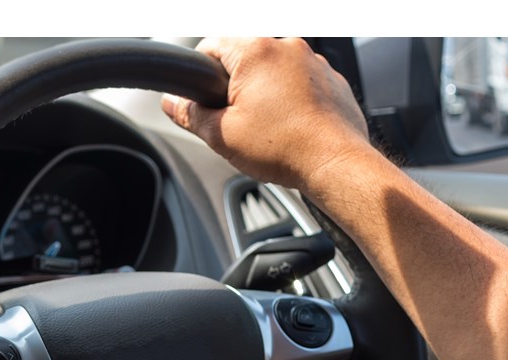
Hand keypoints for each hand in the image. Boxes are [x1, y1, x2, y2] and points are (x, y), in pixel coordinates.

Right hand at [162, 37, 371, 191]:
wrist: (335, 164)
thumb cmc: (285, 148)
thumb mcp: (221, 135)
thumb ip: (190, 114)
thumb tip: (172, 103)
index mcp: (255, 52)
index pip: (211, 47)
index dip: (200, 74)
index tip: (202, 97)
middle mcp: (287, 47)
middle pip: (243, 59)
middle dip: (234, 88)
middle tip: (235, 121)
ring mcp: (314, 61)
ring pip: (273, 71)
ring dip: (264, 93)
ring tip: (266, 128)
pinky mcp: (332, 79)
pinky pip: (300, 82)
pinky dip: (291, 99)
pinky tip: (289, 127)